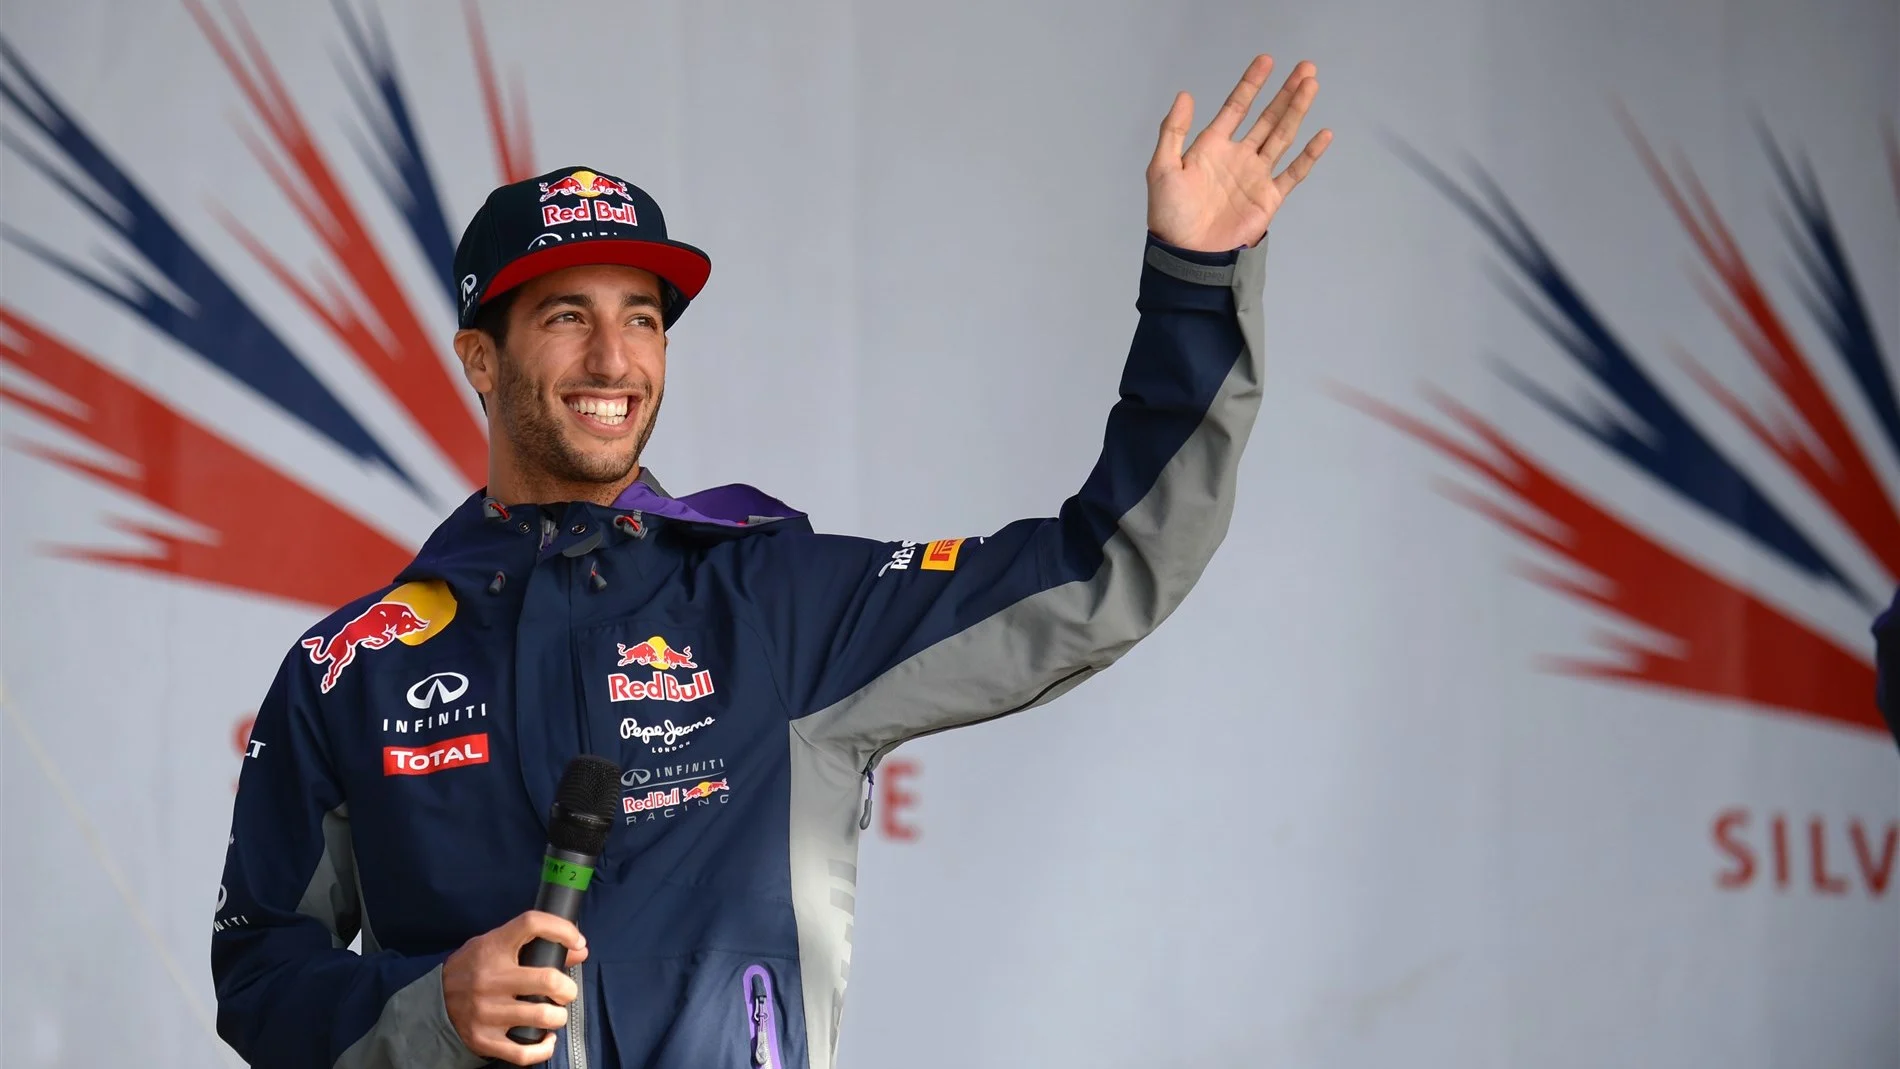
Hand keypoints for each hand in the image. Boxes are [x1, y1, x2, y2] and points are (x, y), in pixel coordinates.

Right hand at [442, 911, 589, 1065]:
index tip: (577, 941)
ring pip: (543, 1016)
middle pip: (548, 980)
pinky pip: (525, 1052)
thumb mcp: (495, 946)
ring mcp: (487, 1012)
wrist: (433, 1003)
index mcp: (493, 947)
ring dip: (559, 1016)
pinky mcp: (484, 1040)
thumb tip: (580, 949)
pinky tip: (546, 1039)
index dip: (562, 929)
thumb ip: (533, 944)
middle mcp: (490, 979)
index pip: (531, 924)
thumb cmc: (472, 969)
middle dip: (568, 988)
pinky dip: (544, 1048)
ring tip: (555, 1013)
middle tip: (566, 991)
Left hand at [1146, 54, 1330, 251]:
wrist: (1187, 255)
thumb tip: (1185, 94)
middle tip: (1305, 68)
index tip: (1266, 60)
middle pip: (1267, 117)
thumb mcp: (1162, 169)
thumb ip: (1173, 131)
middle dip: (1285, 92)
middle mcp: (1238, 156)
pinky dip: (1309, 155)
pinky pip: (1294, 173)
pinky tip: (1323, 134)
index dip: (1251, 84)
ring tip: (1312, 85)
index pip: (1236, 107)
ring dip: (1298, 111)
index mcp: (1212, 147)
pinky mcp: (1269, 198)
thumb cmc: (1170, 215)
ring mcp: (1256, 176)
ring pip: (1283, 136)